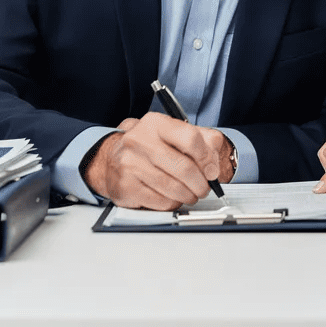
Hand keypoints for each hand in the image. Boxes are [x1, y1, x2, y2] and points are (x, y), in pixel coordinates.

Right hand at [83, 112, 224, 209]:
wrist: (111, 159)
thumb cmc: (149, 147)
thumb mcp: (175, 134)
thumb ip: (202, 141)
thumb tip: (214, 164)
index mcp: (156, 123)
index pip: (190, 139)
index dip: (207, 159)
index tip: (212, 171)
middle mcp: (139, 140)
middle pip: (184, 168)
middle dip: (200, 184)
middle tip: (204, 188)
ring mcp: (130, 164)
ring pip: (173, 188)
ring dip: (188, 196)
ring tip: (191, 194)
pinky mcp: (125, 186)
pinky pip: (160, 201)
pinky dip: (172, 203)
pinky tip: (172, 198)